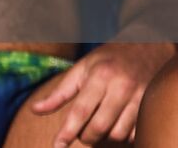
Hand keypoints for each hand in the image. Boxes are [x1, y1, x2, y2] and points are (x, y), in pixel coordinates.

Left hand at [30, 42, 173, 145]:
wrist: (145, 47)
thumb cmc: (107, 59)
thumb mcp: (80, 69)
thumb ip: (59, 92)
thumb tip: (35, 110)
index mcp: (100, 76)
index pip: (81, 110)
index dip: (68, 131)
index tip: (58, 145)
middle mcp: (121, 88)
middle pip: (100, 126)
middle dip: (86, 136)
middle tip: (80, 134)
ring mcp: (139, 98)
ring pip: (118, 134)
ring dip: (103, 138)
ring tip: (96, 129)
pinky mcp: (150, 107)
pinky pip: (135, 134)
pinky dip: (122, 137)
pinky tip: (114, 127)